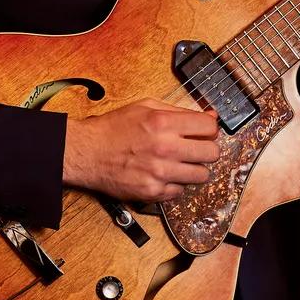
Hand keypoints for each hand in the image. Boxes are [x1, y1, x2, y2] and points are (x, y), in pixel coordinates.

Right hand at [63, 98, 219, 201]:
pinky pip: (181, 190)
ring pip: (202, 175)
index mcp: (164, 123)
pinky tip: (163, 174)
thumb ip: (179, 111)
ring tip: (179, 163)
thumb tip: (211, 115)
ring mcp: (160, 172)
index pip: (210, 127)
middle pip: (212, 153)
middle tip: (195, 149)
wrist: (87, 153)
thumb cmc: (114, 129)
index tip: (204, 133)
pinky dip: (175, 184)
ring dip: (193, 169)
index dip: (209, 130)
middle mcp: (165, 148)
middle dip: (206, 150)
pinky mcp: (154, 192)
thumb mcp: (145, 107)